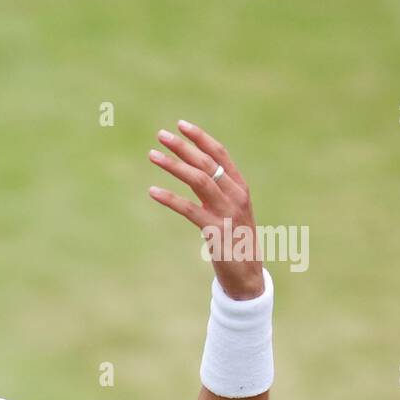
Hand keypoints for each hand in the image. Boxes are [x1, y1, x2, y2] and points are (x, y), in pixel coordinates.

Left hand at [148, 120, 264, 299]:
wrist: (247, 275)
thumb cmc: (234, 239)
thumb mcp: (230, 210)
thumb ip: (217, 191)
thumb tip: (196, 171)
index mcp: (240, 187)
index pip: (221, 155)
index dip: (201, 138)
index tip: (181, 125)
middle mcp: (236, 196)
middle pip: (207, 163)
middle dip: (183, 147)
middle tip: (160, 135)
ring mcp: (227, 212)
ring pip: (199, 180)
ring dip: (174, 165)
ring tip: (152, 155)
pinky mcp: (215, 231)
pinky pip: (189, 209)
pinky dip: (170, 199)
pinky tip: (152, 191)